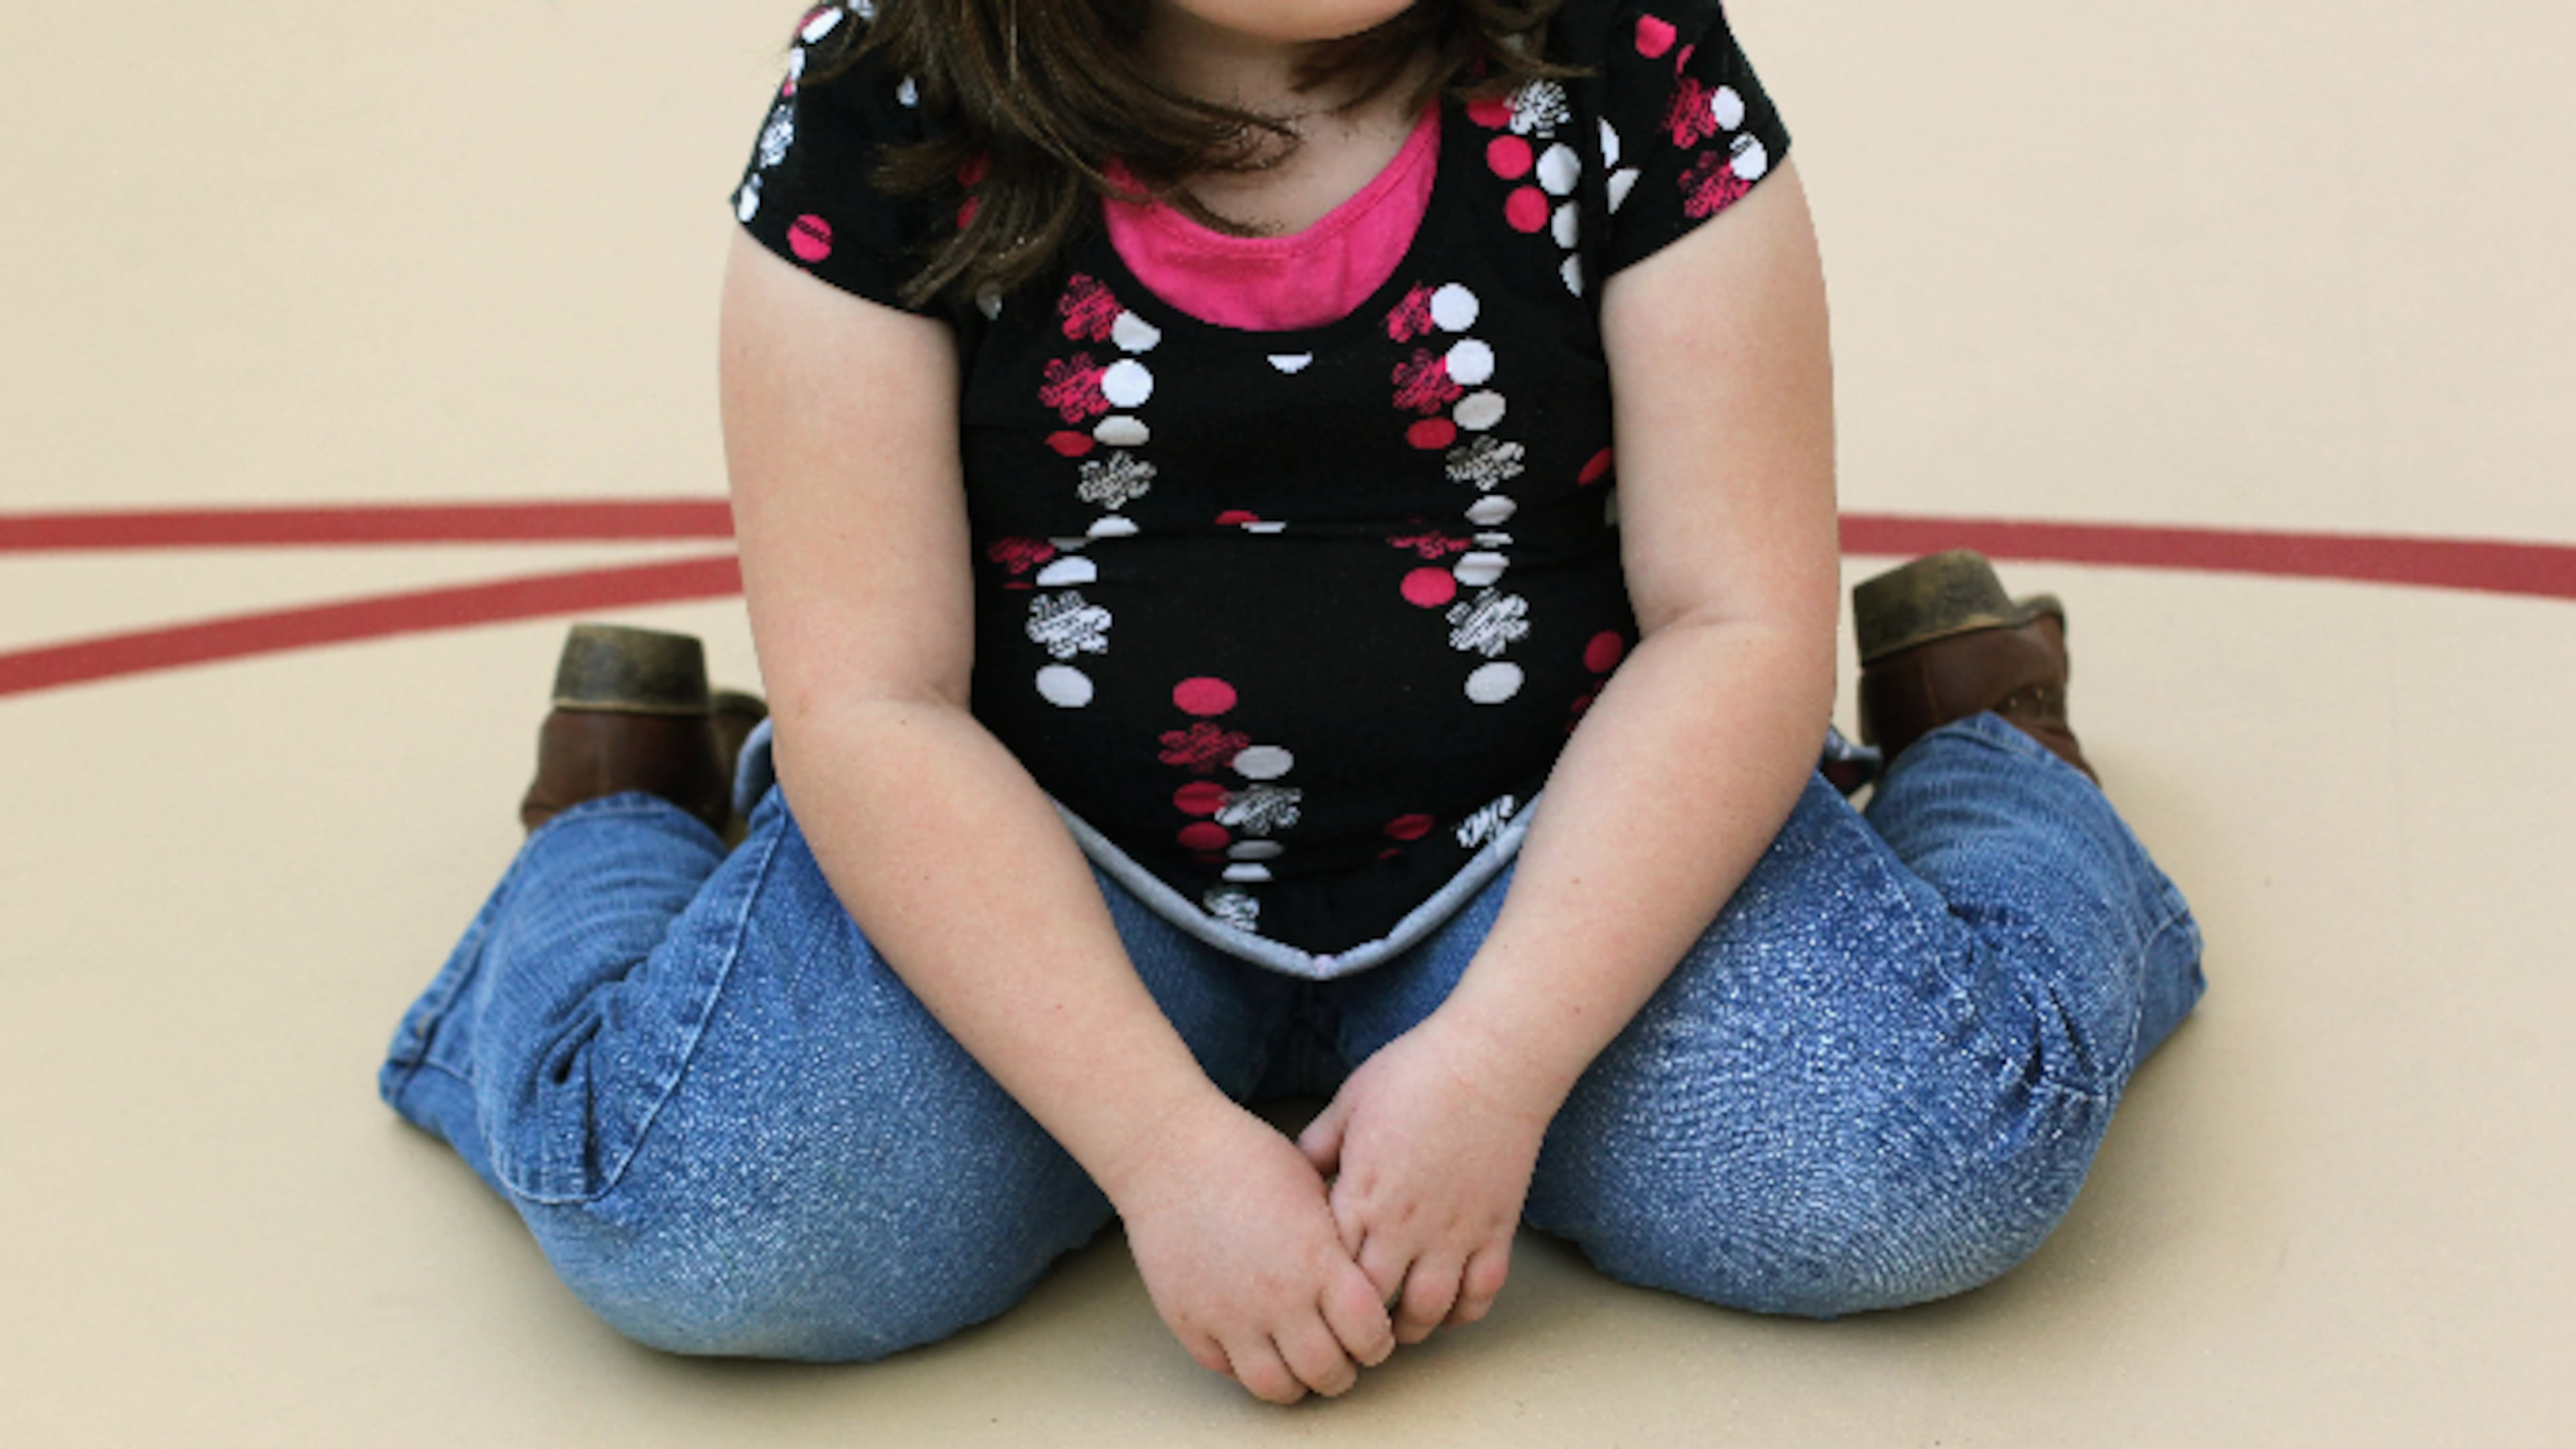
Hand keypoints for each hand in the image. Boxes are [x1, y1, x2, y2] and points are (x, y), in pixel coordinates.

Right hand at [1108, 1100, 1394, 1403]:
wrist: (1170, 1152)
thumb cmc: (1246, 1158)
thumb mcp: (1314, 1190)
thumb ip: (1341, 1244)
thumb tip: (1364, 1280)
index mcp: (1318, 1261)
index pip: (1368, 1333)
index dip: (1378, 1341)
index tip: (1375, 1335)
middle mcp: (1278, 1298)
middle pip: (1328, 1372)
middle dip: (1344, 1371)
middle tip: (1343, 1358)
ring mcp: (1230, 1316)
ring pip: (1277, 1388)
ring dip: (1298, 1384)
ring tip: (1300, 1363)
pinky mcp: (1190, 1322)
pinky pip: (1227, 1371)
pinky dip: (1248, 1367)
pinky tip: (1258, 1346)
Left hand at [1297, 1015, 1558, 1344]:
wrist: (1491, 1063)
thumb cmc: (1414, 1074)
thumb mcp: (1347, 1103)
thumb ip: (1317, 1146)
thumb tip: (1292, 1174)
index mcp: (1359, 1195)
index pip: (1328, 1270)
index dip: (1318, 1291)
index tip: (1312, 1296)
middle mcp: (1403, 1226)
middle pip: (1372, 1304)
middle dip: (1357, 1324)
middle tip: (1348, 1326)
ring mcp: (1453, 1233)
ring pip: (1427, 1312)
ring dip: (1409, 1328)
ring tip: (1395, 1326)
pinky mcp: (1495, 1231)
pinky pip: (1480, 1293)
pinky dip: (1463, 1312)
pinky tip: (1448, 1308)